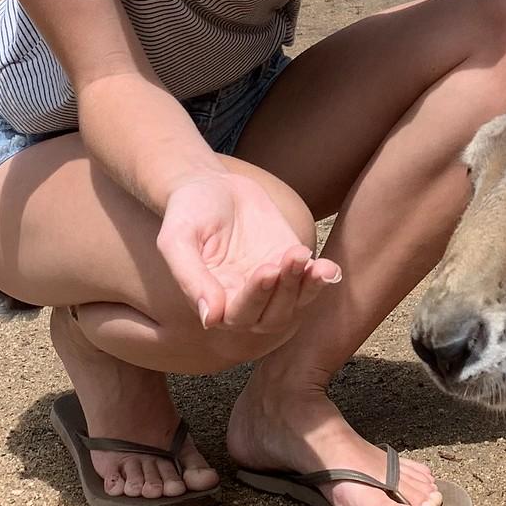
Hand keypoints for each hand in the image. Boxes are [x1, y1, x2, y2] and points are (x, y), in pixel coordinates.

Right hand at [156, 170, 340, 331]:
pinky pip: (310, 281)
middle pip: (271, 316)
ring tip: (306, 257)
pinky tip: (328, 268)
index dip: (255, 297)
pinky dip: (322, 278)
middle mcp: (245, 300)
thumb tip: (210, 320)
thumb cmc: (187, 213)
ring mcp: (271, 283)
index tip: (266, 269)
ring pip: (294, 303)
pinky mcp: (290, 264)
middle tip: (290, 258)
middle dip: (284, 291)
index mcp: (215, 301)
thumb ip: (190, 278)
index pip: (238, 315)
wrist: (210, 185)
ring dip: (306, 286)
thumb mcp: (177, 240)